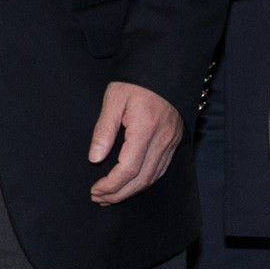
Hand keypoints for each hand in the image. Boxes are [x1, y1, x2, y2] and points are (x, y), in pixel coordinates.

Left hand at [88, 82, 183, 205]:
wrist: (163, 69)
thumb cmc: (136, 82)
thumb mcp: (113, 99)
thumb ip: (104, 130)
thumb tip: (95, 159)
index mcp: (145, 129)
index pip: (128, 169)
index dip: (111, 185)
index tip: (95, 190)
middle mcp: (162, 140)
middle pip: (141, 179)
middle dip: (119, 194)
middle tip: (99, 198)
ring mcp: (170, 142)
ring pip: (152, 178)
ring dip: (131, 191)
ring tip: (110, 196)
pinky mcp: (174, 141)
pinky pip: (160, 169)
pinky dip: (144, 181)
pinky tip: (131, 184)